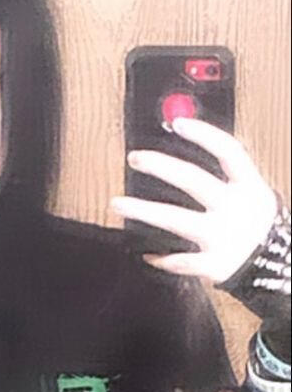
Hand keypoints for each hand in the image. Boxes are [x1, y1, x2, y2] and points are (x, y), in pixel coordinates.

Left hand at [110, 116, 279, 285]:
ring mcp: (223, 237)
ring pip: (176, 220)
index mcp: (249, 187)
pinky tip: (145, 252)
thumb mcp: (254, 195)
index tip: (178, 123)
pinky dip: (161, 258)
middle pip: (193, 180)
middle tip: (135, 158)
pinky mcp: (214, 265)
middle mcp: (235, 209)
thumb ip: (227, 176)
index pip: (227, 151)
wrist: (277, 268)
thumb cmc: (258, 227)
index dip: (204, 134)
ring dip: (142, 211)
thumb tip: (187, 151)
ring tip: (117, 204)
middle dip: (160, 166)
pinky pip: (180, 261)